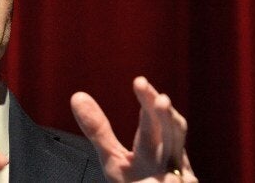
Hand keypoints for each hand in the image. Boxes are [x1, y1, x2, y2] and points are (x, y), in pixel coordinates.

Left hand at [71, 76, 197, 182]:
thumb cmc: (135, 180)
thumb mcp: (113, 156)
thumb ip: (98, 129)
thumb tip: (77, 96)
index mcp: (153, 147)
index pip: (152, 119)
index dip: (148, 101)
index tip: (139, 81)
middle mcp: (167, 161)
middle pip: (170, 134)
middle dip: (166, 118)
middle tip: (161, 100)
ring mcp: (173, 180)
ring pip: (178, 161)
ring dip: (175, 150)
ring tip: (166, 132)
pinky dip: (171, 182)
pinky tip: (172, 179)